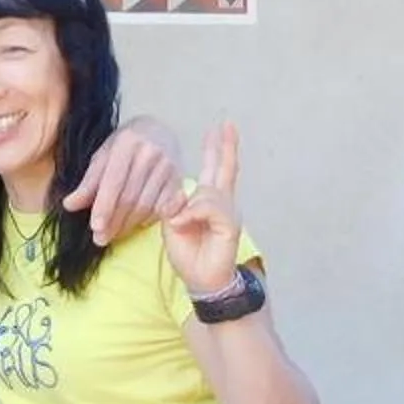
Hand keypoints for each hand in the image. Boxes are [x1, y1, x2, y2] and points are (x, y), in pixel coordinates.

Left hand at [63, 118, 187, 245]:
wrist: (159, 131)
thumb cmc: (125, 145)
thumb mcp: (103, 156)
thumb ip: (89, 182)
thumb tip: (69, 205)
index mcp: (126, 143)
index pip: (114, 181)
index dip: (104, 206)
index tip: (96, 227)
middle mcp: (150, 153)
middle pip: (130, 197)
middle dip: (114, 221)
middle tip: (100, 238)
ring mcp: (168, 166)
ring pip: (146, 205)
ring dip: (128, 224)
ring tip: (113, 234)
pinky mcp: (180, 179)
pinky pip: (162, 207)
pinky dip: (147, 220)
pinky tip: (134, 224)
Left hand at [162, 123, 244, 297]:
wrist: (201, 279)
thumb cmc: (188, 253)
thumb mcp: (173, 225)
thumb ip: (175, 205)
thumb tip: (180, 194)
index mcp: (207, 201)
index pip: (213, 170)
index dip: (216, 149)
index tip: (217, 129)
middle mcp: (222, 202)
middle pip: (225, 169)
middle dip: (225, 146)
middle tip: (226, 124)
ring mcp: (228, 213)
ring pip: (208, 192)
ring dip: (188, 206)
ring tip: (179, 223)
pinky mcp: (230, 225)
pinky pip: (209, 207)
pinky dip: (192, 214)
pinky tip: (183, 224)